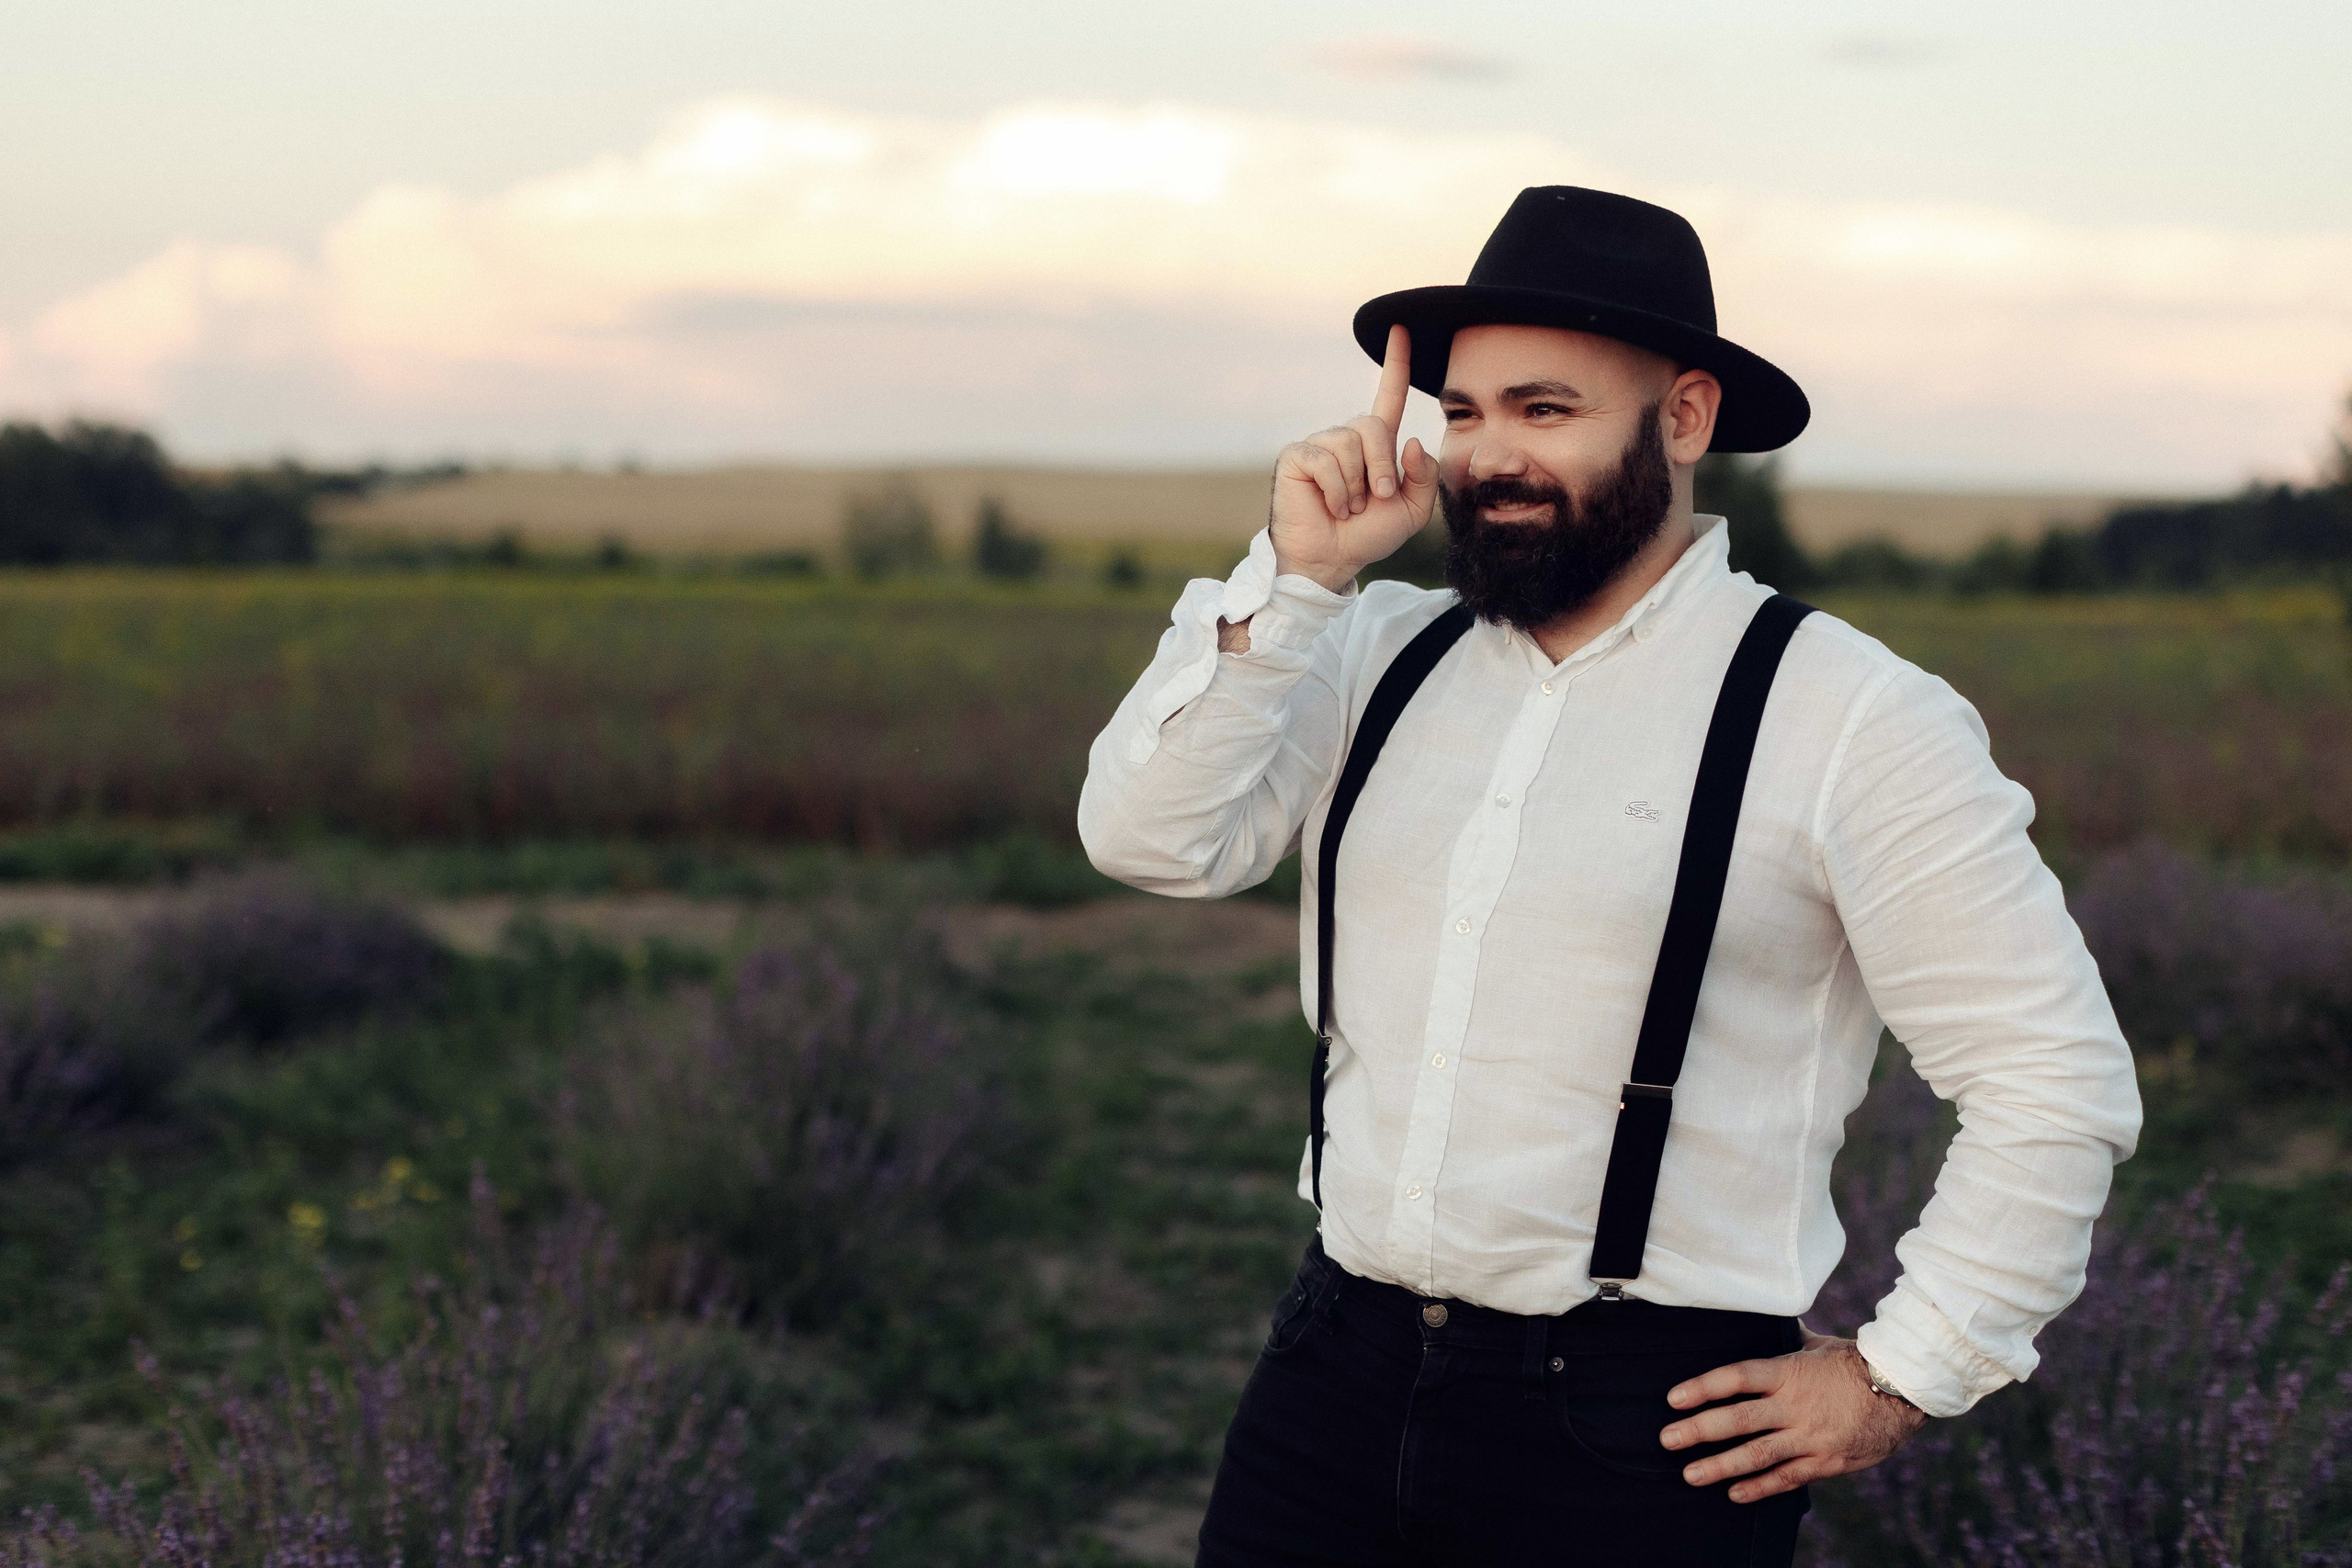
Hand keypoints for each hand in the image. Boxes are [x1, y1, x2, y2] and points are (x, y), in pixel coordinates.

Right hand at [1268, 324, 1439, 592]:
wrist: (1331, 560)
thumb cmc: (1368, 536)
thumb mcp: (1413, 510)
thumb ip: (1424, 476)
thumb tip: (1410, 439)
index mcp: (1375, 445)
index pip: (1388, 396)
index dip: (1396, 364)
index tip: (1400, 328)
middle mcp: (1346, 438)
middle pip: (1373, 426)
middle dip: (1383, 465)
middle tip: (1378, 497)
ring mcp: (1319, 445)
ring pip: (1350, 445)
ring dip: (1356, 485)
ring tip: (1347, 508)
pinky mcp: (1296, 457)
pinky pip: (1325, 460)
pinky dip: (1335, 490)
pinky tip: (1330, 507)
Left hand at [1659, 1331, 1925, 1503]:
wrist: (1903, 1390)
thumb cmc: (1855, 1362)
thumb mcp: (1817, 1345)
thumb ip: (1784, 1341)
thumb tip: (1762, 1319)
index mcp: (1789, 1372)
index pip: (1737, 1377)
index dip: (1703, 1387)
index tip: (1674, 1398)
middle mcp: (1796, 1406)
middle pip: (1738, 1420)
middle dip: (1698, 1431)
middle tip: (1668, 1439)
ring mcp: (1810, 1437)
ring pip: (1757, 1455)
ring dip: (1720, 1466)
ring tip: (1691, 1474)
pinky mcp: (1826, 1461)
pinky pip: (1787, 1478)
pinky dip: (1759, 1487)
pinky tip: (1734, 1493)